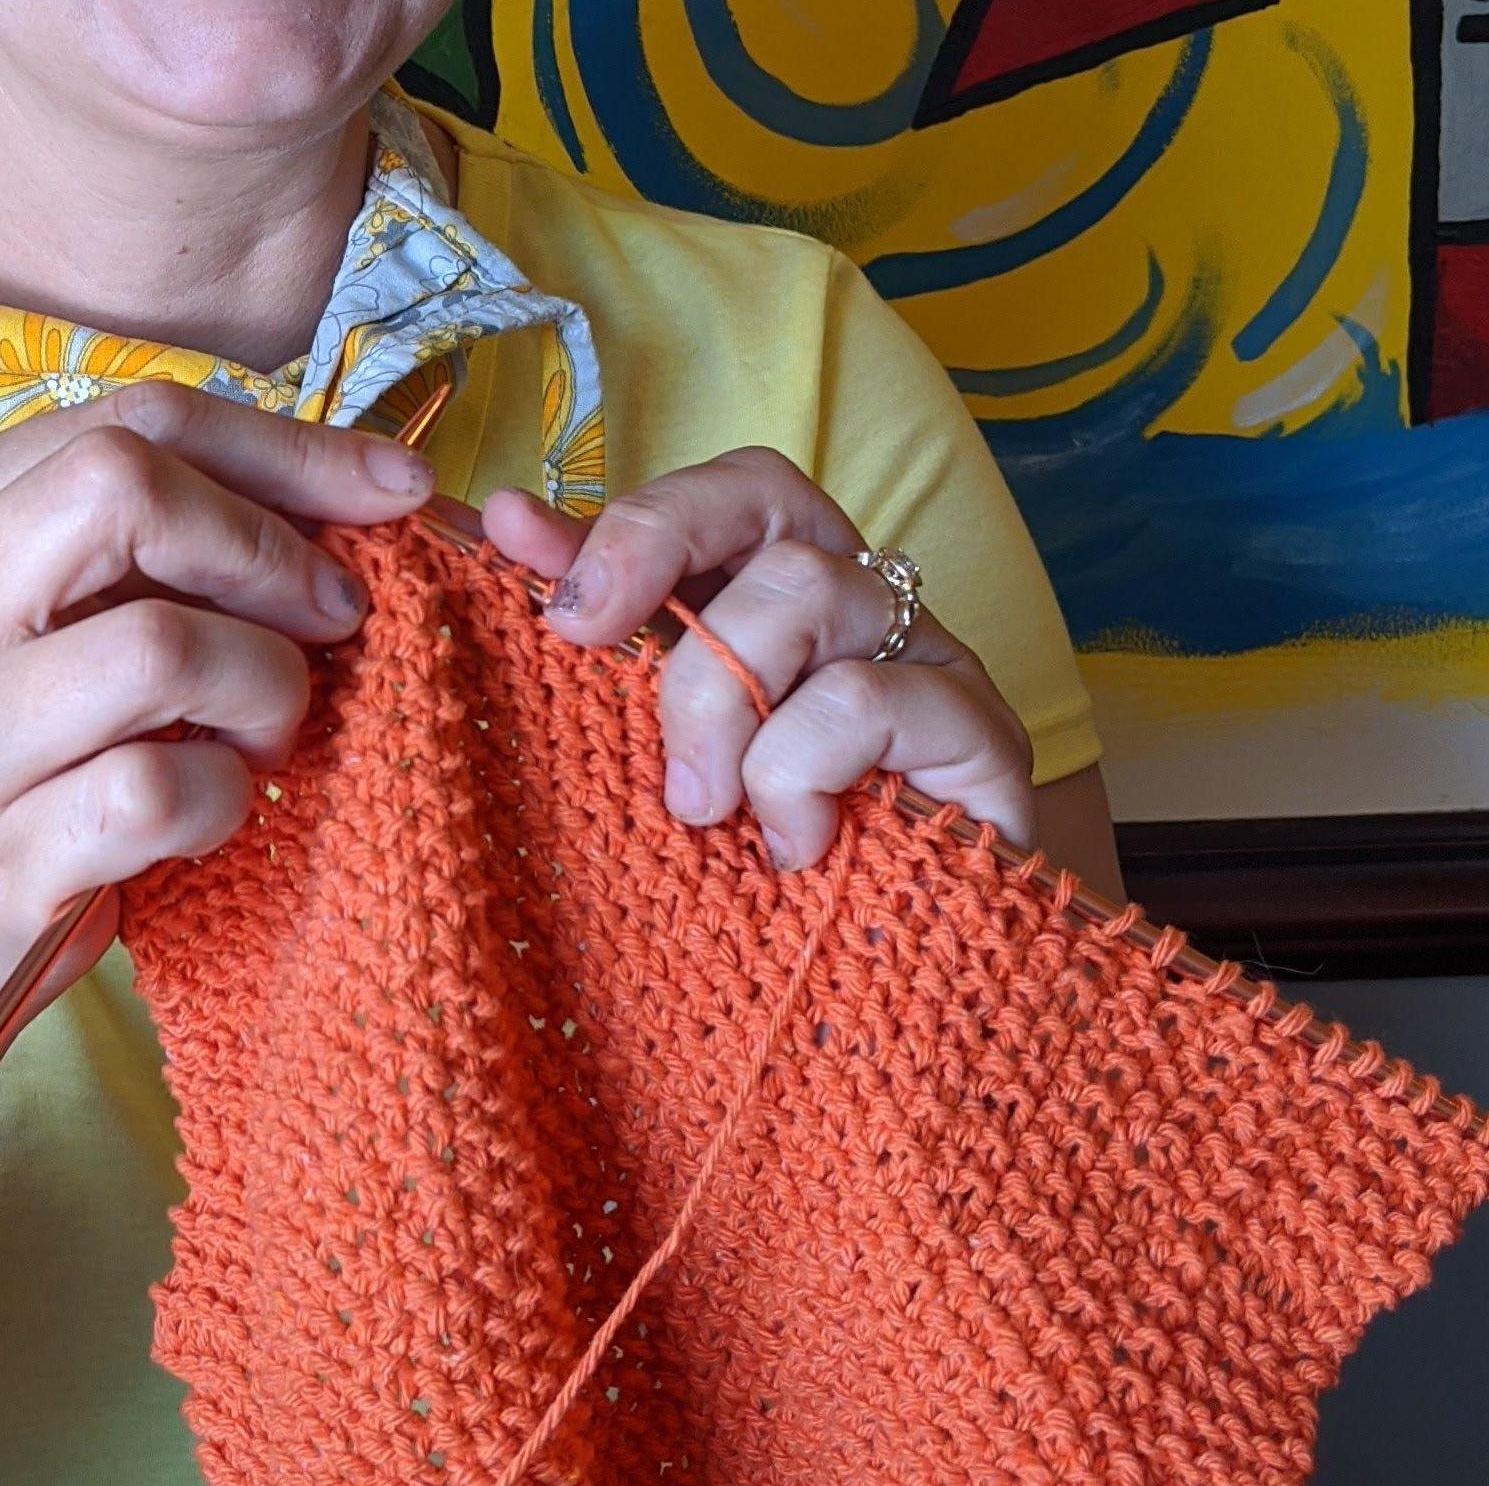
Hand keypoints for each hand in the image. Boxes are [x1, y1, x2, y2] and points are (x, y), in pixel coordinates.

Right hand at [0, 385, 433, 977]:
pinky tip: (218, 805)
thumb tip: (372, 488)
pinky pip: (162, 792)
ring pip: (161, 645)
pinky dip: (228, 798)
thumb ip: (155, 527)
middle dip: (265, 543)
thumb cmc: (10, 735)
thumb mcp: (42, 602)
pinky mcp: (1, 857)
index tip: (393, 485)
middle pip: (127, 486)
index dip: (290, 445)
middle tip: (329, 613)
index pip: (135, 417)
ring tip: (266, 724)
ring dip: (265, 682)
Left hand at [480, 447, 1031, 870]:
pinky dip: (795, 774)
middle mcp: (862, 602)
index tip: (544, 584)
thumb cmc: (763, 859)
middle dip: (656, 557)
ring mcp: (932, 659)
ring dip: (720, 702)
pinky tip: (790, 847)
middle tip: (588, 644)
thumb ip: (601, 626)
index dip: (632, 519)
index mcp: (782, 590)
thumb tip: (504, 517)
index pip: (723, 490)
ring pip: (806, 589)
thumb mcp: (664, 738)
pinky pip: (861, 699)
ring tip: (702, 806)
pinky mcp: (984, 735)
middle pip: (768, 498)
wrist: (900, 998)